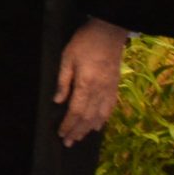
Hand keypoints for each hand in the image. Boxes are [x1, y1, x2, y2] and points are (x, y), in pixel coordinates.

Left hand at [54, 18, 128, 145]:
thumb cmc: (85, 43)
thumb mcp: (67, 59)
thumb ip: (63, 82)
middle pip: (88, 117)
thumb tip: (58, 102)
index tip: (61, 133)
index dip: (68, 124)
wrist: (109, 31)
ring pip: (100, 115)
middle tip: (68, 143)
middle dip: (77, 131)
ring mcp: (110, 89)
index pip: (76, 111)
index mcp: (86, 84)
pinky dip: (103, 119)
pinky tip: (98, 126)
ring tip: (80, 138)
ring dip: (89, 129)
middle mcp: (100, 90)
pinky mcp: (115, 86)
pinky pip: (110, 107)